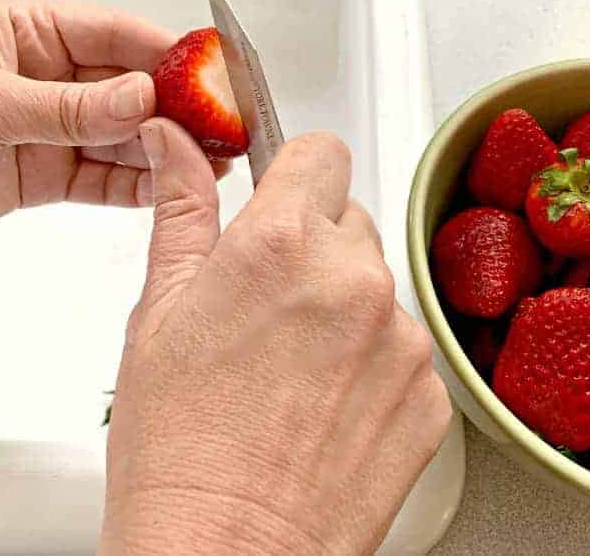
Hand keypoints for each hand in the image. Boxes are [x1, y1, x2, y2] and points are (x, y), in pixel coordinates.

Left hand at [0, 0, 183, 225]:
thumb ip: (65, 105)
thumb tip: (137, 97)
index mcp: (23, 35)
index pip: (107, 33)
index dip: (159, 48)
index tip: (204, 66)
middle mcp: (42, 81)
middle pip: (125, 88)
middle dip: (172, 106)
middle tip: (216, 121)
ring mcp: (46, 131)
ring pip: (119, 138)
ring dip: (163, 149)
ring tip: (204, 157)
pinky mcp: (42, 178)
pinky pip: (99, 181)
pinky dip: (135, 187)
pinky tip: (166, 185)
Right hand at [100, 122, 451, 555]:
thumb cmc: (178, 446)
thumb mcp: (159, 310)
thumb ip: (181, 209)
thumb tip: (173, 142)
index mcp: (281, 244)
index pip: (320, 151)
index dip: (295, 171)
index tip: (282, 197)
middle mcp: (354, 279)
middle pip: (349, 218)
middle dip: (314, 244)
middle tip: (271, 303)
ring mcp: (402, 337)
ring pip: (378, 283)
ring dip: (345, 304)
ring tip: (294, 366)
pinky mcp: (430, 392)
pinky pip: (405, 345)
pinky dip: (374, 360)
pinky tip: (328, 403)